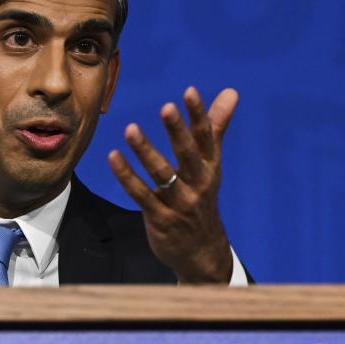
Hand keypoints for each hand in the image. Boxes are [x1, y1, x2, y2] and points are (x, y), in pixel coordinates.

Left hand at [108, 86, 238, 282]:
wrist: (202, 252)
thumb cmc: (202, 198)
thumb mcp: (212, 164)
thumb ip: (215, 127)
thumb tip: (230, 92)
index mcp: (210, 168)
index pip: (206, 138)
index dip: (199, 115)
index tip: (189, 92)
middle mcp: (198, 184)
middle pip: (188, 155)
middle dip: (178, 131)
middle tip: (167, 107)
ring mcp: (179, 203)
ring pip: (162, 174)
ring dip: (146, 152)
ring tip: (130, 129)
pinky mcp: (160, 218)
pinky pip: (141, 195)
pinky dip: (127, 177)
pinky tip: (114, 157)